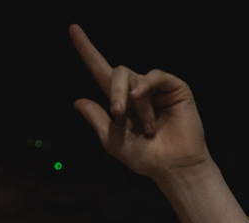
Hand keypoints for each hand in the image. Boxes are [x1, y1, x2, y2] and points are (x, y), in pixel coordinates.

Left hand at [69, 24, 210, 183]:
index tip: (73, 29)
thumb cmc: (147, 158)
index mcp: (121, 101)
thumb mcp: (113, 141)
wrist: (175, 167)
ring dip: (136, 102)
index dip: (87, 51)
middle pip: (117, 73)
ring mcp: (157, 90)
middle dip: (114, 92)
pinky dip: (147, 83)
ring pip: (135, 78)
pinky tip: (141, 96)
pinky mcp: (176, 89)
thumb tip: (78, 101)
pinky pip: (156, 75)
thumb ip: (97, 119)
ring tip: (147, 127)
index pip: (100, 71)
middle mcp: (138, 92)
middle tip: (118, 114)